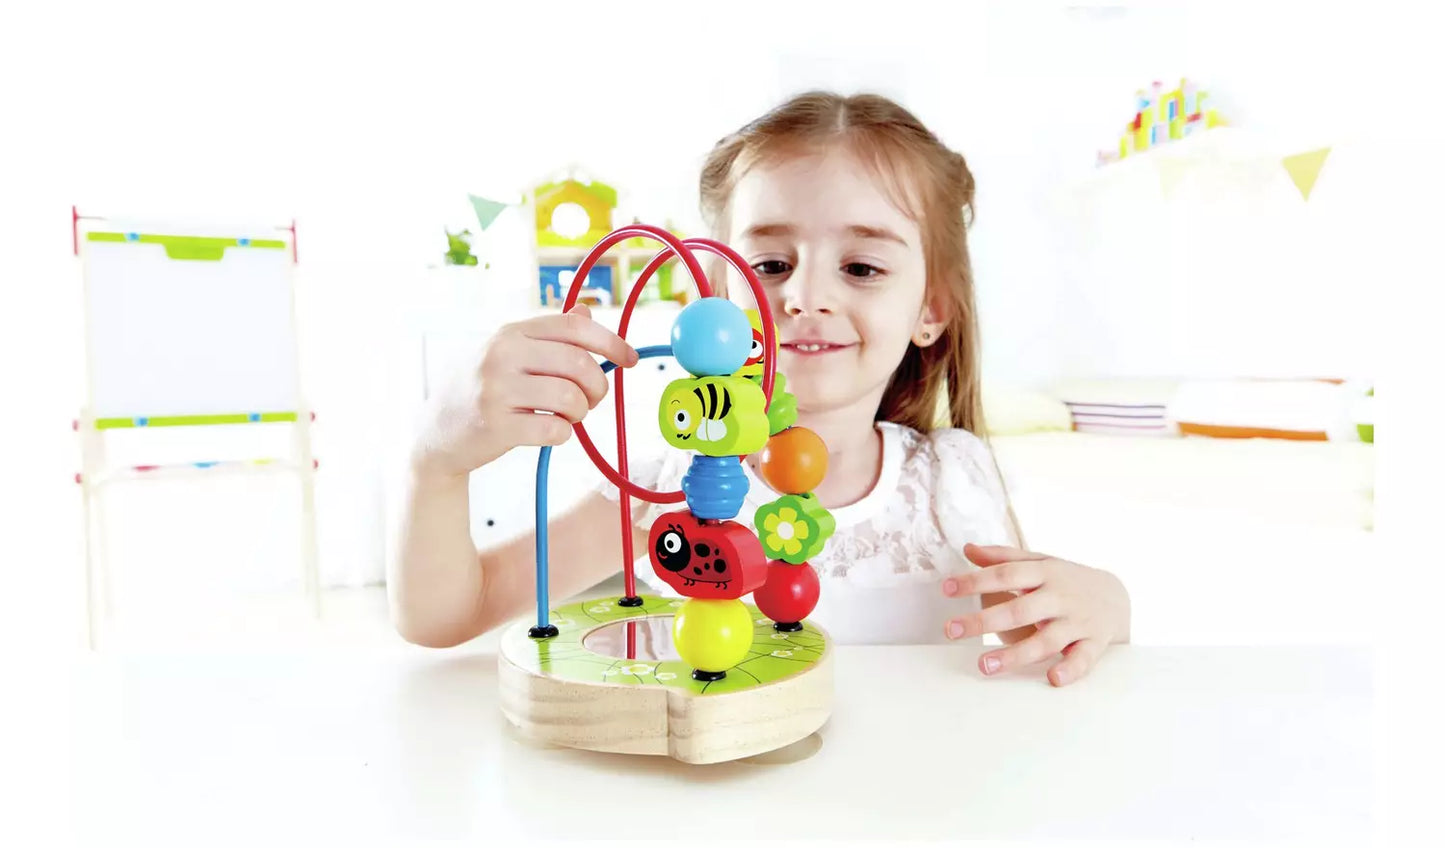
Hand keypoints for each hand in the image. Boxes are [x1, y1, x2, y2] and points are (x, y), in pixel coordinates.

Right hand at [411, 303, 638, 480]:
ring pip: (571, 399)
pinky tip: (548, 432)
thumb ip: (547, 335)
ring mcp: (497, 391)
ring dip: (580, 413)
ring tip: (567, 417)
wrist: (435, 433)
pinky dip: (563, 435)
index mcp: (510, 332)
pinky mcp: (497, 427)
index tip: (630, 359)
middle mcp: (502, 355)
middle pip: (579, 364)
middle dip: (598, 386)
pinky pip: (556, 431)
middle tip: (592, 400)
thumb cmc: (480, 390)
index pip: (574, 327)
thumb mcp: (505, 353)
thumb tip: (587, 312)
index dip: (611, 342)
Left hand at [941, 543, 1130, 686]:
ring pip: (1046, 639)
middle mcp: (1060, 596)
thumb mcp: (1040, 562)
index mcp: (1045, 573)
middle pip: (1019, 609)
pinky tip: (1052, 678)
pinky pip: (1083, 659)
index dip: (975, 580)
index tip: (946, 589)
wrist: (1118, 597)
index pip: (1006, 573)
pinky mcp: (1094, 644)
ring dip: (1016, 654)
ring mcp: (1078, 622)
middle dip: (984, 621)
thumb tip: (968, 549)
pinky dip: (1070, 668)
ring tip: (984, 665)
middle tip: (951, 630)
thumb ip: (1004, 557)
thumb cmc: (1067, 580)